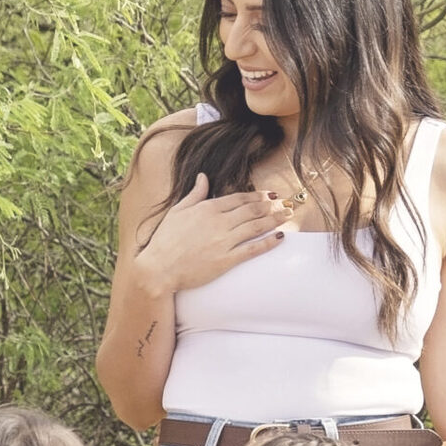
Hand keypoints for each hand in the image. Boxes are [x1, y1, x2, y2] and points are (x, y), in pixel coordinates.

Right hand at [133, 173, 292, 296]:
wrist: (159, 268)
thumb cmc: (165, 240)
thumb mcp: (178, 211)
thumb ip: (195, 194)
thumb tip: (203, 177)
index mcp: (207, 208)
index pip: (239, 199)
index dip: (257, 196)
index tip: (269, 194)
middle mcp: (219, 222)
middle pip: (251, 210)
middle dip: (270, 206)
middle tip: (284, 204)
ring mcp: (223, 241)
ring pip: (255, 227)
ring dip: (274, 220)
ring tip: (287, 215)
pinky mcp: (226, 260)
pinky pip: (252, 249)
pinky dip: (268, 243)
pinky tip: (279, 237)